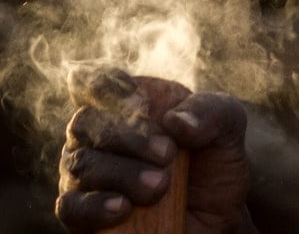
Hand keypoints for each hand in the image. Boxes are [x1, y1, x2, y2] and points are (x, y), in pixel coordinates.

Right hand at [56, 69, 255, 233]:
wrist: (218, 217)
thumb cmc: (215, 162)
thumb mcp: (228, 125)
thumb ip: (210, 110)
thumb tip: (175, 121)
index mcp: (128, 103)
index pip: (95, 82)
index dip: (105, 87)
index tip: (139, 104)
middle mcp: (99, 135)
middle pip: (84, 122)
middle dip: (128, 138)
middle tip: (168, 155)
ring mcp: (87, 175)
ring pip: (81, 164)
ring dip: (123, 174)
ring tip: (161, 186)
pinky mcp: (83, 215)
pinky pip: (70, 208)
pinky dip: (95, 206)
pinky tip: (124, 208)